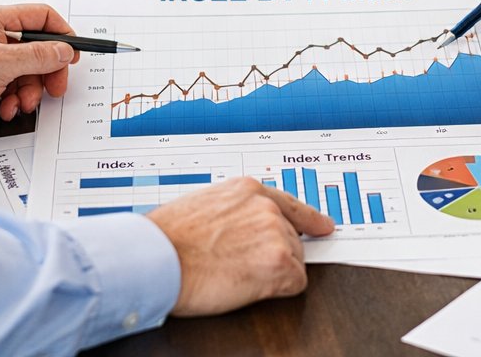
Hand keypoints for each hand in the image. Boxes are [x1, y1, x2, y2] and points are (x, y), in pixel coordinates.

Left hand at [0, 4, 78, 134]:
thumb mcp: (0, 64)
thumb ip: (38, 56)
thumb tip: (64, 50)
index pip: (41, 17)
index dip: (62, 35)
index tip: (73, 55)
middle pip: (37, 50)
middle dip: (44, 74)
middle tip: (52, 90)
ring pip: (24, 74)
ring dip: (24, 93)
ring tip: (14, 105)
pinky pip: (9, 89)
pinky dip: (8, 101)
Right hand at [148, 178, 334, 316]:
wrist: (156, 257)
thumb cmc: (166, 238)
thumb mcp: (203, 206)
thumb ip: (232, 211)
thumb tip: (239, 228)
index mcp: (246, 189)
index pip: (288, 203)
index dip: (308, 219)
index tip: (323, 226)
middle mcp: (266, 206)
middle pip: (291, 238)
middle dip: (273, 256)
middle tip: (241, 267)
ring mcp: (275, 233)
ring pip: (294, 261)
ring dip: (272, 273)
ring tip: (235, 275)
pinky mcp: (279, 262)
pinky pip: (295, 282)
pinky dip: (277, 291)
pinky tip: (249, 287)